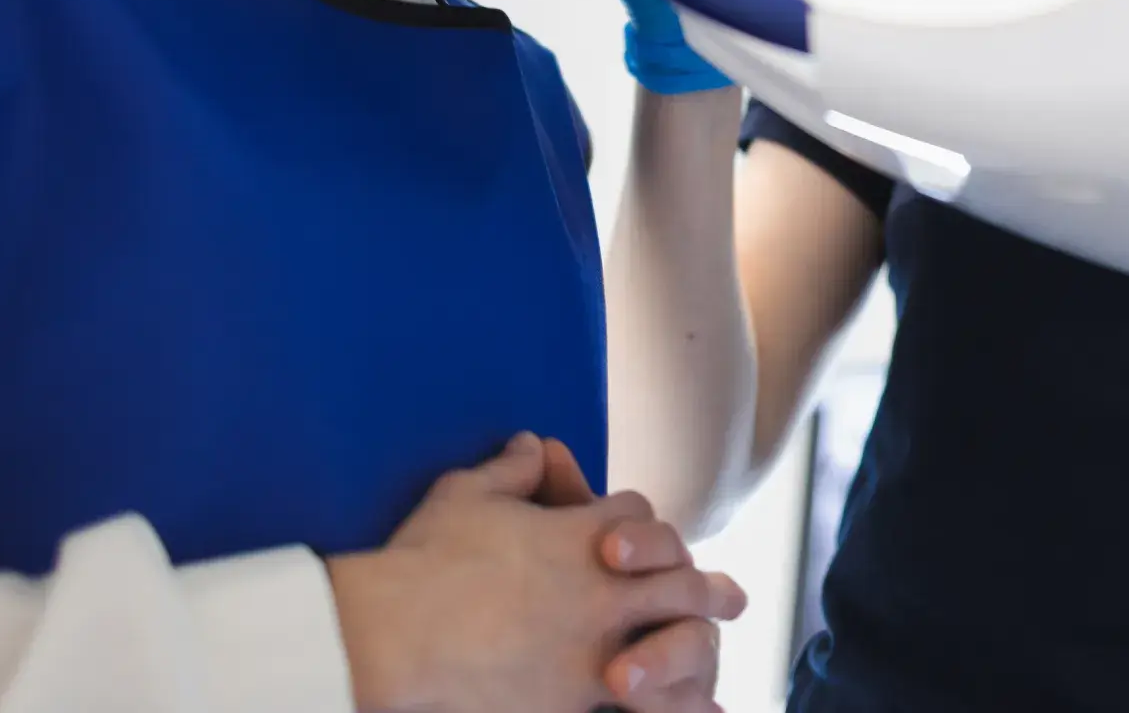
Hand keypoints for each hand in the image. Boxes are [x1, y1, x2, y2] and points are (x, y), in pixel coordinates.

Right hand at [326, 433, 744, 712]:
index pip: (637, 515)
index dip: (640, 524)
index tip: (638, 538)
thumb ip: (509, 468)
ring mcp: (593, 650)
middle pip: (677, 578)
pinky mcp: (574, 700)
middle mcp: (601, 589)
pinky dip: (668, 707)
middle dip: (703, 585)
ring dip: (698, 648)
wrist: (396, 639)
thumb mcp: (466, 493)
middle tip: (732, 597)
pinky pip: (642, 706)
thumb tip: (532, 442)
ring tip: (720, 660)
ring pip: (673, 642)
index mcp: (579, 534)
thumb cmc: (424, 562)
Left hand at [538, 439, 744, 708]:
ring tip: (619, 679)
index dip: (642, 538)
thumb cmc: (524, 593)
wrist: (512, 663)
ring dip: (665, 658)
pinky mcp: (674, 698)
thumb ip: (543, 497)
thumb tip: (539, 443)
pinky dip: (675, 702)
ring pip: (699, 645)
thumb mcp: (527, 539)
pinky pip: (692, 701)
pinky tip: (638, 703)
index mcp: (638, 557)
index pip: (658, 537)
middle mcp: (665, 600)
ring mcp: (675, 653)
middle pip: (691, 584)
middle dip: (665, 590)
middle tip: (622, 605)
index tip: (608, 549)